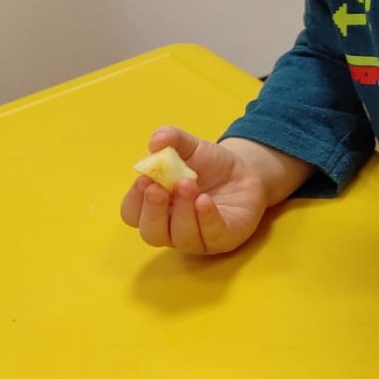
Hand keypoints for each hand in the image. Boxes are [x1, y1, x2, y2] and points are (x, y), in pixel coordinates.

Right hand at [120, 127, 270, 254]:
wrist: (246, 172)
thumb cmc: (209, 165)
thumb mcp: (188, 146)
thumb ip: (171, 139)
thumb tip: (156, 141)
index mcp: (156, 207)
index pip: (132, 214)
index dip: (134, 201)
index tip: (144, 180)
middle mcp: (172, 228)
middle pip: (152, 233)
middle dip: (153, 211)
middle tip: (159, 188)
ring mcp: (197, 238)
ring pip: (180, 237)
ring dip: (182, 211)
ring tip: (189, 183)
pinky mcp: (223, 239)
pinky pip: (211, 236)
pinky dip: (205, 219)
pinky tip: (204, 200)